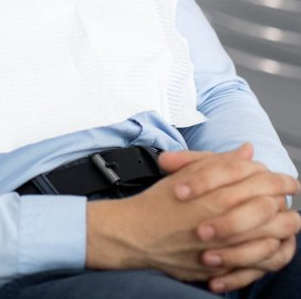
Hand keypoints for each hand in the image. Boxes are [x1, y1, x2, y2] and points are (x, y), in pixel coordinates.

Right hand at [85, 146, 299, 286]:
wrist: (135, 235)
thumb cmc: (158, 203)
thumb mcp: (186, 174)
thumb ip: (219, 162)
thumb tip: (247, 151)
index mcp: (213, 195)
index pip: (258, 182)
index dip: (278, 178)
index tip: (288, 178)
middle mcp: (220, 221)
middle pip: (268, 208)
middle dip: (284, 200)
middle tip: (290, 194)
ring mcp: (221, 248)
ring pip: (268, 238)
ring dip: (282, 227)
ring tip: (288, 219)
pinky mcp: (219, 268)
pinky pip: (256, 265)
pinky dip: (269, 253)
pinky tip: (273, 244)